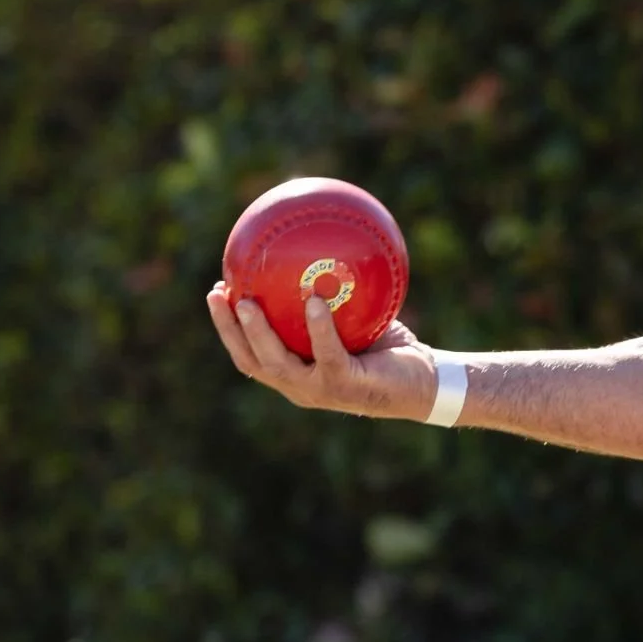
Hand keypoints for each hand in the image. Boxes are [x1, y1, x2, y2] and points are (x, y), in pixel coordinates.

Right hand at [207, 280, 438, 418]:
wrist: (426, 383)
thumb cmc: (390, 349)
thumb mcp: (358, 320)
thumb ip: (336, 296)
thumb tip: (321, 250)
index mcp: (296, 374)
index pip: (249, 354)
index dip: (227, 328)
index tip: (216, 294)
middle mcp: (300, 387)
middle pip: (250, 360)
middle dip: (228, 329)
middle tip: (217, 294)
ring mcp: (320, 390)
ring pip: (277, 363)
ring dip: (259, 332)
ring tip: (248, 302)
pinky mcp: (346, 385)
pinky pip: (328, 353)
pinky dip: (319, 327)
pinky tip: (315, 301)